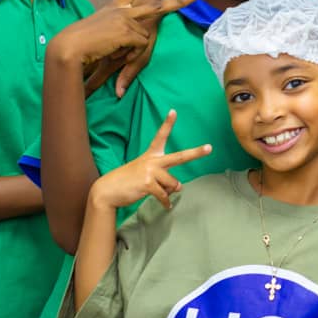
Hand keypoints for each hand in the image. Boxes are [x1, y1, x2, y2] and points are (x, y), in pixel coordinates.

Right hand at [67, 0, 196, 94]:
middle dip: (179, 1)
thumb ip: (119, 33)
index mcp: (114, 7)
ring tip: (111, 49)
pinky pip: (140, 46)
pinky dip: (130, 54)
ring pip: (145, 37)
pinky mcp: (128, 30)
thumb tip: (135, 38)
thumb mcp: (102, 33)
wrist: (70, 46)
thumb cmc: (81, 42)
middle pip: (157, 6)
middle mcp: (123, 10)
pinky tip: (114, 51)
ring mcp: (127, 18)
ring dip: (132, 49)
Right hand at [89, 110, 210, 210]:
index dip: (167, 123)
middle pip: (180, 157)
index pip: (161, 136)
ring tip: (157, 191)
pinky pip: (165, 195)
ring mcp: (150, 172)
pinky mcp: (147, 184)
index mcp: (151, 155)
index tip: (173, 111)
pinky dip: (166, 202)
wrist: (107, 190)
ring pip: (173, 184)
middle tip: (210, 148)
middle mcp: (153, 161)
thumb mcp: (146, 173)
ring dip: (169, 191)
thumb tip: (179, 187)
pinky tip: (166, 206)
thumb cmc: (129, 180)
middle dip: (196, 153)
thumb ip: (164, 177)